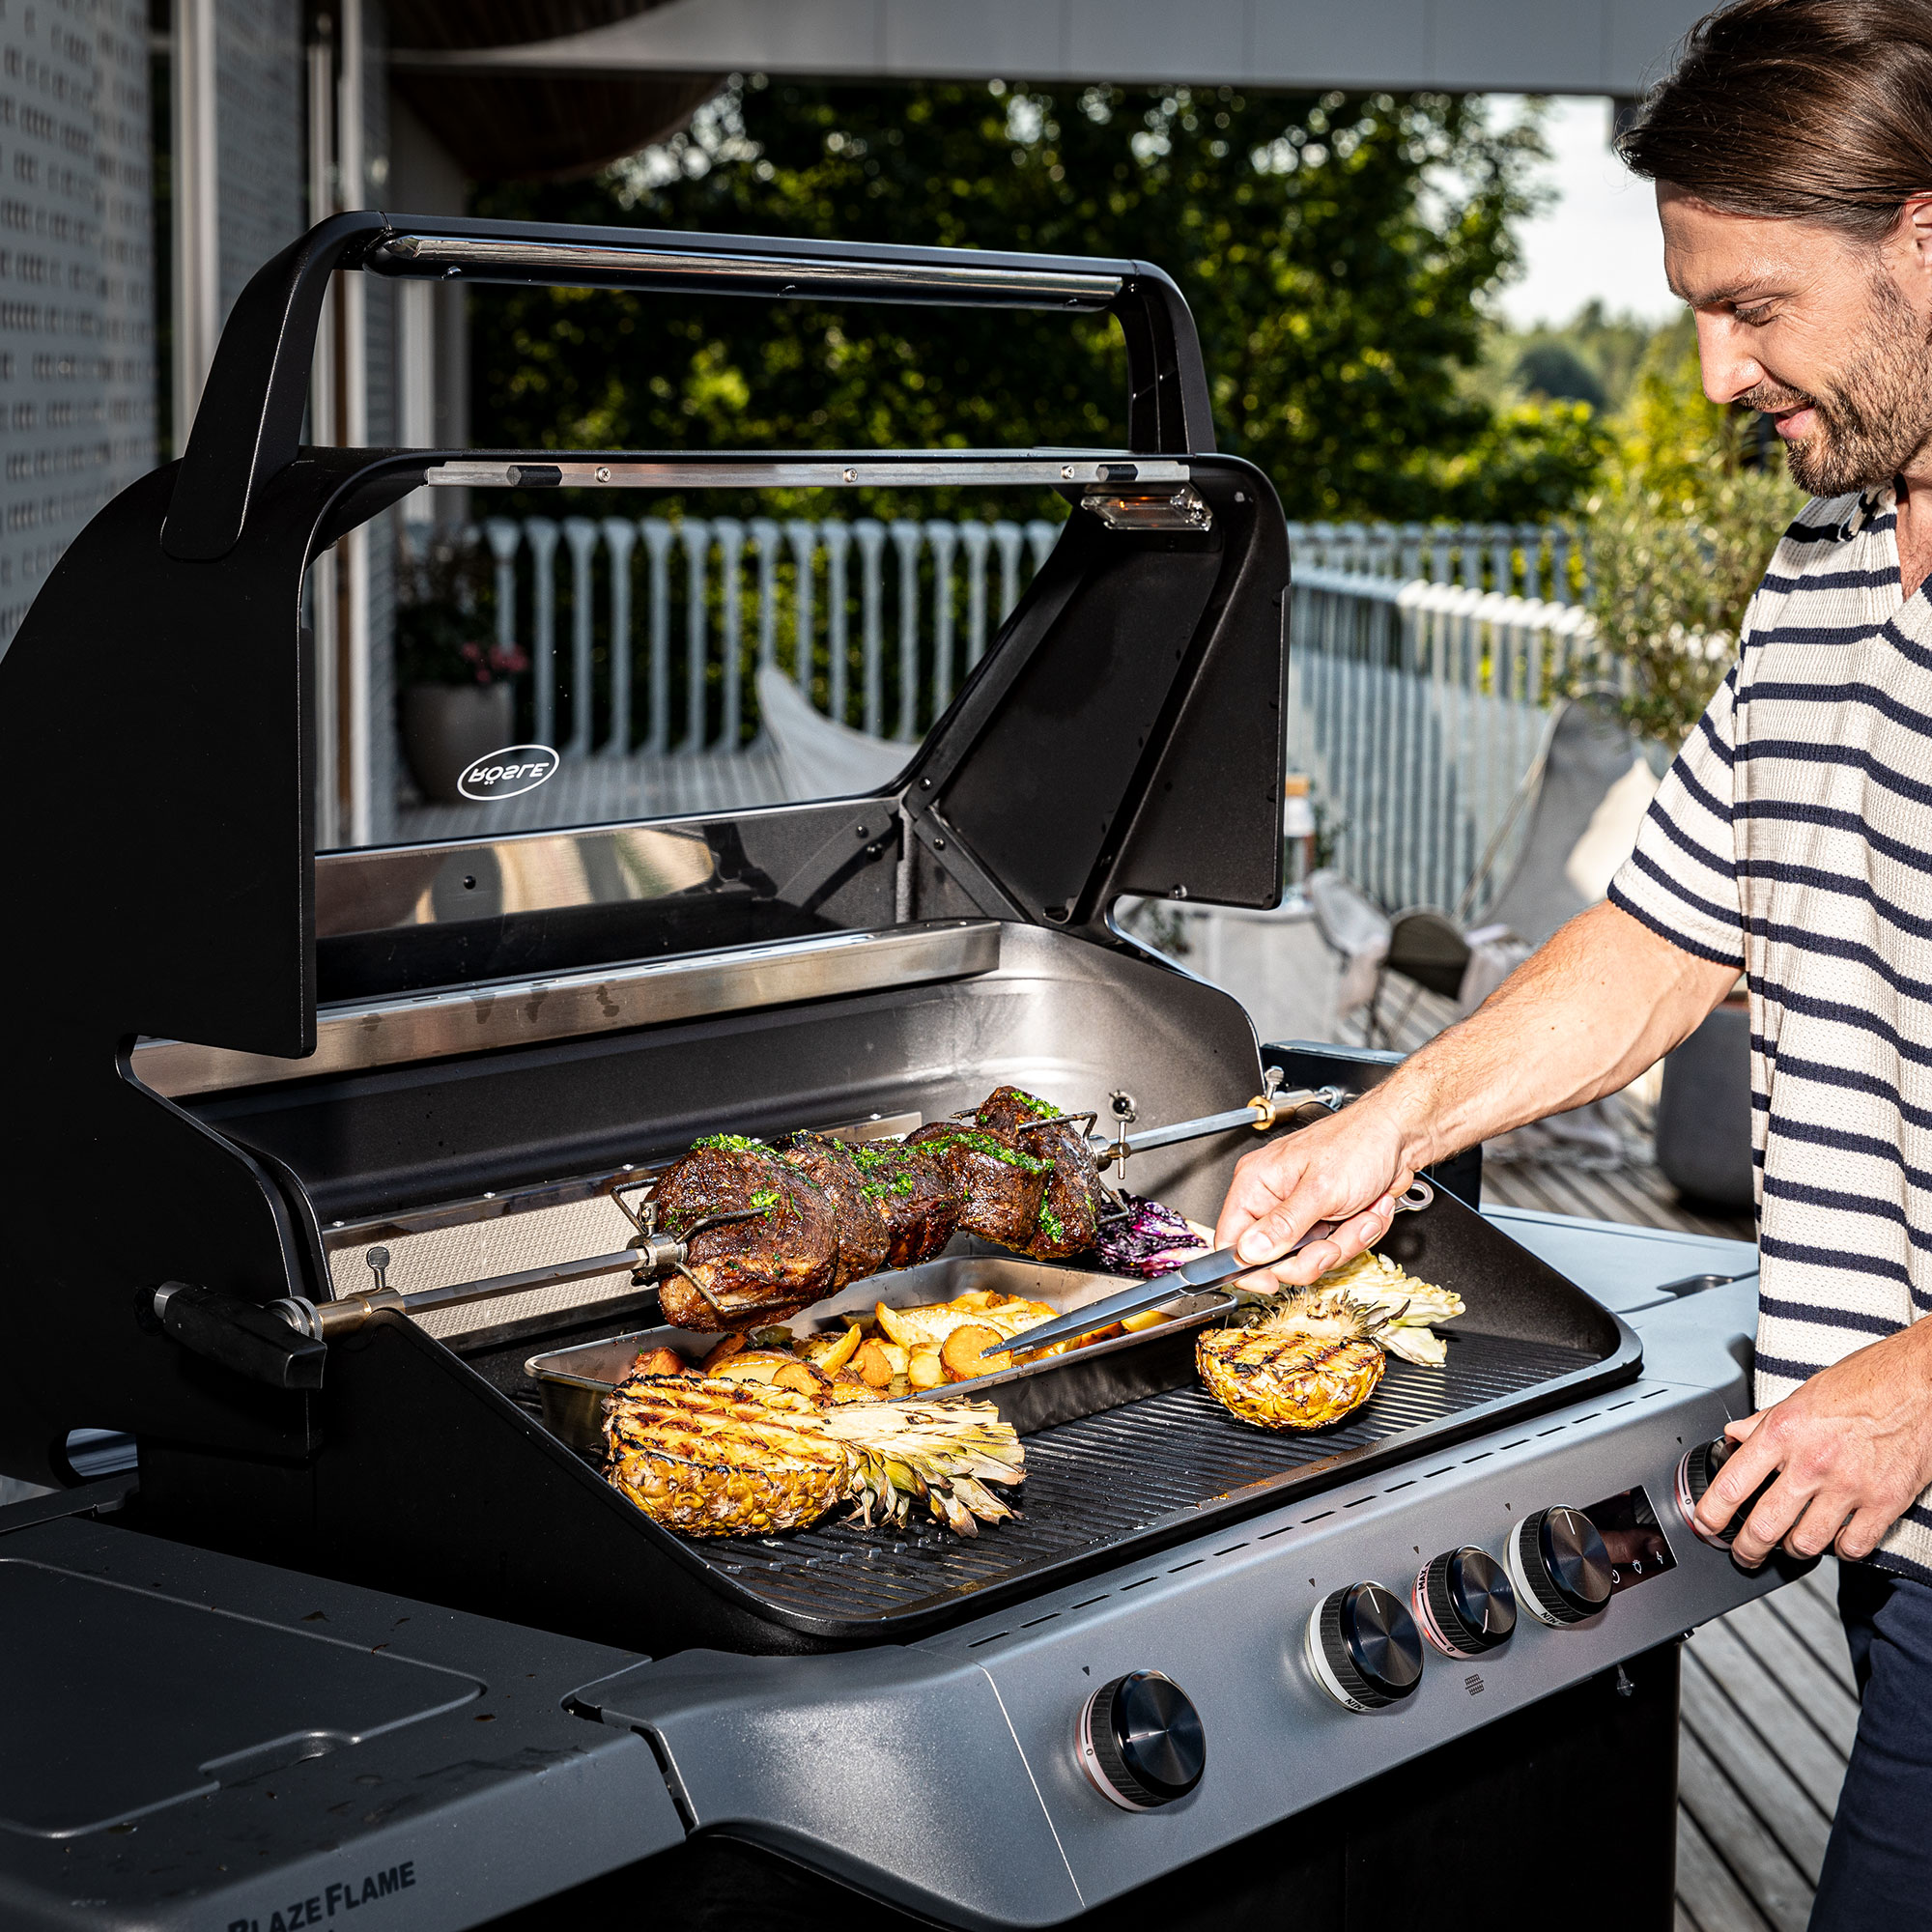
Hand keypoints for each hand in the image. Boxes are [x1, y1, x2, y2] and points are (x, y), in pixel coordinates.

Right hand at [1213, 1099, 1417, 1287]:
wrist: (1400, 1134)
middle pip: (1275, 1258)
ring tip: (1360, 1214)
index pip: (1230, 1240)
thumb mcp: (1321, 1189)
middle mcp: (1273, 1198)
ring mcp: (1300, 1210)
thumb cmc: (1360, 1141)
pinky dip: (1357, 1234)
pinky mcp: (1325, 1218)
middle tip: (1331, 1241)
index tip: (1273, 1279)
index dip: (1248, 1267)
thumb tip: (1249, 1251)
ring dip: (1344, 1241)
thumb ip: (1283, 1225)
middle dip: (1314, 1255)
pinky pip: (1333, 1247)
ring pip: (1310, 1257)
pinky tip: (1367, 1211)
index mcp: (1256, 1183)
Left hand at [1696, 1321, 1931, 1565]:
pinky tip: (1837, 1539)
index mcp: (1784, 1432)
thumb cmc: (1864, 1382)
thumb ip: (1764, 1422)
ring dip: (1793, 1550)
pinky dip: (1841, 1550)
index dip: (1712, 1513)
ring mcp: (1849, 1486)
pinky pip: (1854, 1546)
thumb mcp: (1801, 1395)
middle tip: (1743, 1553)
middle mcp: (1811, 1462)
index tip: (1705, 1525)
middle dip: (1747, 1548)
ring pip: (1806, 1543)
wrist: (1920, 1382)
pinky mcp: (1885, 1503)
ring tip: (1789, 1545)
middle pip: (1765, 1525)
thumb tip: (1734, 1435)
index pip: (1733, 1484)